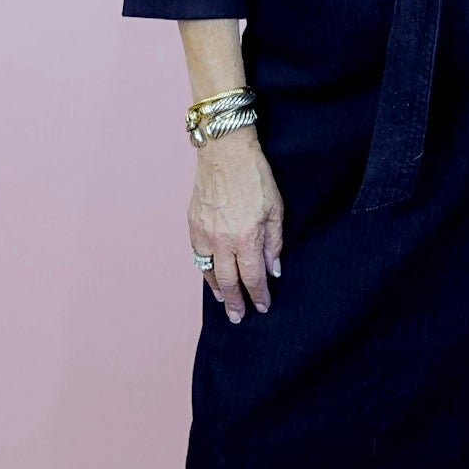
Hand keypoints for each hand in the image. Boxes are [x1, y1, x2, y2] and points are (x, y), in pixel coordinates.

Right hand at [189, 126, 283, 322]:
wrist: (225, 151)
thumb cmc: (254, 175)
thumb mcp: (276, 209)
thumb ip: (274, 242)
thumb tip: (273, 269)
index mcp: (246, 237)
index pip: (253, 277)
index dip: (258, 295)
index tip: (262, 307)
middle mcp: (223, 240)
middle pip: (229, 282)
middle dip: (236, 302)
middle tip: (239, 317)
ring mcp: (204, 233)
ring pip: (210, 272)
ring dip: (218, 289)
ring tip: (225, 301)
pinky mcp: (193, 224)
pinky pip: (198, 255)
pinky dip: (205, 269)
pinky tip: (211, 274)